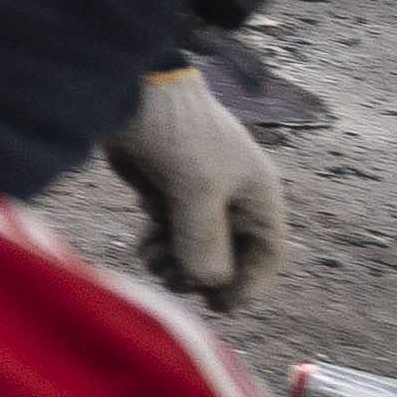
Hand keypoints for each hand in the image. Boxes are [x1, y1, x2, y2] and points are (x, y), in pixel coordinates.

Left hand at [105, 64, 285, 309]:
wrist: (128, 92)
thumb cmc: (175, 132)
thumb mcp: (196, 188)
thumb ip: (205, 239)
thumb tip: (208, 283)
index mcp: (256, 193)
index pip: (267, 252)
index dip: (247, 283)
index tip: (218, 304)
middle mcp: (231, 197)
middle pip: (227, 257)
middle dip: (201, 272)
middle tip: (171, 276)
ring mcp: (196, 195)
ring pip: (193, 248)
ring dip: (174, 261)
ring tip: (152, 255)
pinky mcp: (164, 190)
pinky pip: (169, 233)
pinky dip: (158, 243)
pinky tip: (145, 238)